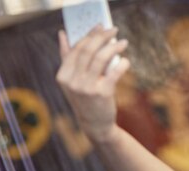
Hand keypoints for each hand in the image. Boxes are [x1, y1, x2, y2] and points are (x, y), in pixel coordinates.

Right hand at [56, 26, 129, 141]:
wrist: (95, 124)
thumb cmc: (85, 98)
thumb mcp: (71, 81)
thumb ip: (67, 58)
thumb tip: (63, 34)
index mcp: (63, 76)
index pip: (76, 49)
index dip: (89, 35)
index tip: (100, 26)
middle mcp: (72, 81)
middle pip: (88, 51)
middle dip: (102, 37)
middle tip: (114, 30)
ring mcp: (87, 88)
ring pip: (101, 58)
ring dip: (114, 47)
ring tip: (123, 42)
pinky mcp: (102, 93)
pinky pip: (114, 72)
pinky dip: (122, 63)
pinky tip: (126, 60)